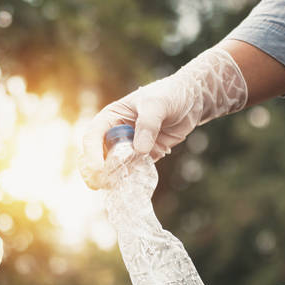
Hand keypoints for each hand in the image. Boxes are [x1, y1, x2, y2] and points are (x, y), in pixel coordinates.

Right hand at [79, 47, 247, 188]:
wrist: (192, 100)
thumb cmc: (170, 94)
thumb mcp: (157, 105)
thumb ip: (148, 125)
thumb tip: (139, 150)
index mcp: (112, 116)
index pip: (93, 135)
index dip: (92, 152)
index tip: (97, 168)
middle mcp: (116, 132)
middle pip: (98, 154)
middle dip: (96, 171)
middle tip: (98, 185)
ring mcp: (130, 146)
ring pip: (114, 165)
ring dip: (112, 178)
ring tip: (113, 189)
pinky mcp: (144, 155)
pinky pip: (133, 170)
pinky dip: (131, 179)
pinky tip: (131, 187)